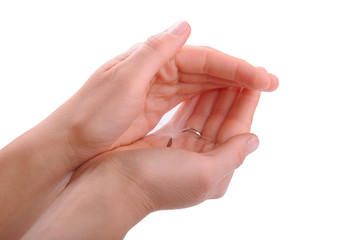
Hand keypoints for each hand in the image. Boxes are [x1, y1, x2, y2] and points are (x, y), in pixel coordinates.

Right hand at [23, 87, 260, 238]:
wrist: (114, 187)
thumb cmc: (159, 183)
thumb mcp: (205, 174)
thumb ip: (232, 155)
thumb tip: (255, 139)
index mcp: (214, 170)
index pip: (236, 131)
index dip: (245, 105)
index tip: (256, 80)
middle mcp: (201, 160)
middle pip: (221, 121)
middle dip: (232, 96)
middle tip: (243, 70)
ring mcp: (182, 149)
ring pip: (204, 116)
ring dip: (215, 94)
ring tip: (225, 72)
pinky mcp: (165, 140)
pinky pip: (186, 116)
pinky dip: (194, 100)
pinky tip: (200, 86)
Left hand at [62, 21, 277, 162]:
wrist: (71, 140)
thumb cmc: (92, 114)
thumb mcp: (123, 80)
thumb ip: (155, 52)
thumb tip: (186, 24)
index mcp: (152, 58)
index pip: (204, 58)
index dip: (235, 67)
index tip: (263, 79)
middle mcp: (158, 69)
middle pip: (206, 69)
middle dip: (238, 77)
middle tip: (270, 85)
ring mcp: (158, 88)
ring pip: (201, 84)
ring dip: (227, 89)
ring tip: (255, 96)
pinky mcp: (156, 107)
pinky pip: (189, 100)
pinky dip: (209, 101)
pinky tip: (224, 105)